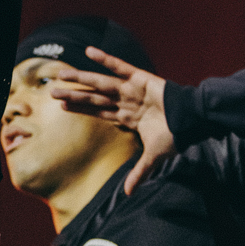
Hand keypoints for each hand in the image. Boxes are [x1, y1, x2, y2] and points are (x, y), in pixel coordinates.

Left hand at [49, 46, 172, 192]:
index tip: (62, 107)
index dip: (80, 110)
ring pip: (101, 84)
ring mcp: (132, 89)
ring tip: (61, 75)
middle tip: (51, 92)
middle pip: (93, 98)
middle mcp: (126, 101)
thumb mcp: (154, 156)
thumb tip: (128, 193)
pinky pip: (120, 66)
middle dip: (73, 95)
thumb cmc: (176, 135)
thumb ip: (139, 172)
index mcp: (127, 117)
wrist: (193, 121)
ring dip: (81, 79)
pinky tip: (89, 52)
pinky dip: (105, 59)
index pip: (98, 113)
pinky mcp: (141, 79)